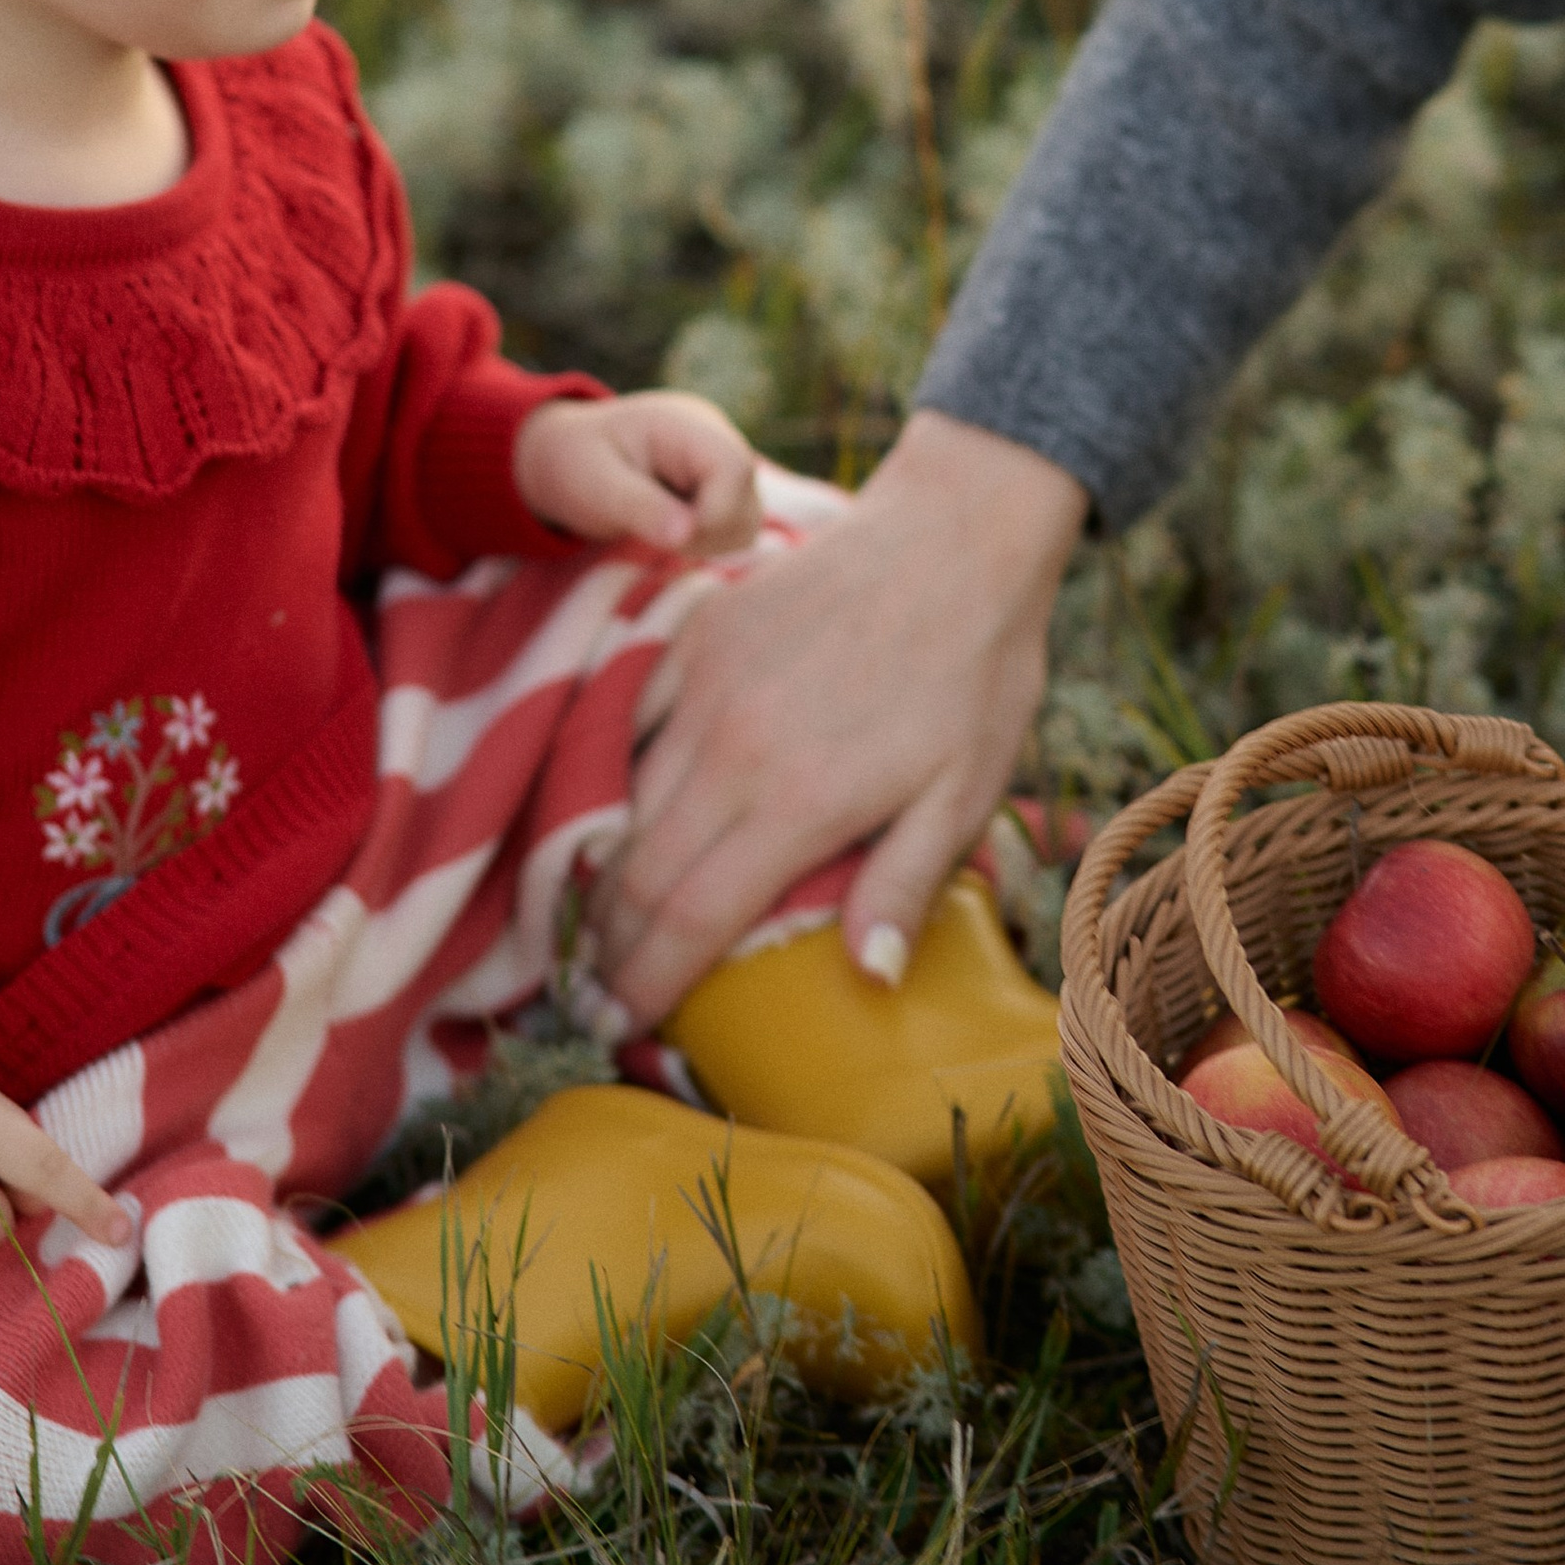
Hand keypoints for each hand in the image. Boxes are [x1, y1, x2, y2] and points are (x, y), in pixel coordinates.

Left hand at [513, 390, 762, 557]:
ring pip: (746, 522)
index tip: (670, 537)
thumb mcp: (595, 484)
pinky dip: (705, 541)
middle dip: (706, 533)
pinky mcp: (721, 490)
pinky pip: (734, 529)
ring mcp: (721, 465)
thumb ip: (640, 507)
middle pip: (748, 500)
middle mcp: (716, 439)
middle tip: (653, 533)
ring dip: (707, 541)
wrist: (567, 455)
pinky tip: (668, 528)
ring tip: (657, 528)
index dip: (713, 515)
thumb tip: (684, 536)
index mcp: (687, 423)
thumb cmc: (575, 463)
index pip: (734, 469)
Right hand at [586, 409, 1086, 1026]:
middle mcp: (732, 749)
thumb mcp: (967, 793)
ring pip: (623, 805)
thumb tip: (867, 978)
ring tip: (594, 934)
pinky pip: (629, 726)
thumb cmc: (976, 674)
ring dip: (600, 879)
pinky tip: (614, 824)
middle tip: (587, 1002)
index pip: (690, 920)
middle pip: (637, 874)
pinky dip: (611, 783)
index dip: (643, 986)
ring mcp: (704, 685)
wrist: (958, 536)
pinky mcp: (697, 636)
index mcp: (799, 802)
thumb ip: (904, 886)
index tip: (615, 1028)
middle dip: (604, 951)